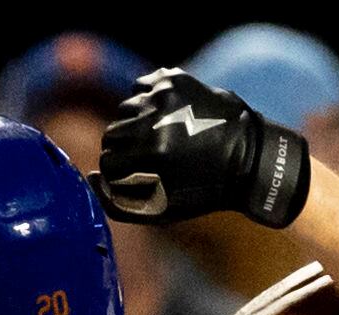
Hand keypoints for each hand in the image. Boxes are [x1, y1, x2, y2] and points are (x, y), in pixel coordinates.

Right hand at [93, 68, 310, 228]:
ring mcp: (165, 96)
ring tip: (158, 136)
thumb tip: (90, 177)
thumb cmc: (201, 192)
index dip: (117, 173)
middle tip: (144, 157)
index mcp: (152, 154)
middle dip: (122, 148)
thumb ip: (117, 202)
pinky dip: (145, 100)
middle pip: (111, 133)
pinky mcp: (174, 80)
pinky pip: (140, 87)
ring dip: (134, 125)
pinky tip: (163, 115)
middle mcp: (156, 120)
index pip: (108, 161)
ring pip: (124, 109)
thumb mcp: (158, 211)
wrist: (248, 158)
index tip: (133, 177)